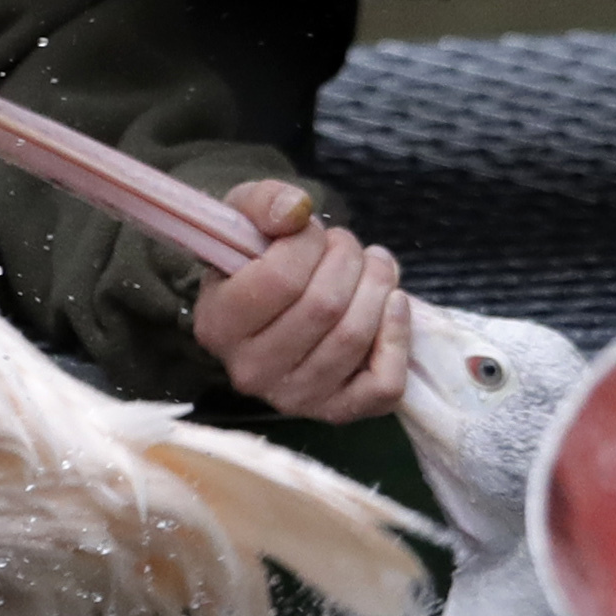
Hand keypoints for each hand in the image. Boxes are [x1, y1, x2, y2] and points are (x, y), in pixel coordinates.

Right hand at [190, 180, 408, 420]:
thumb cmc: (255, 258)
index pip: (280, 279)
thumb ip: (264, 202)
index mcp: (217, 324)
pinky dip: (397, 337)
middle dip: (349, 260)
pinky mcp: (336, 412)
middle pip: (325, 307)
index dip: (309, 242)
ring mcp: (295, 398)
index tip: (312, 229)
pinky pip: (383, 384)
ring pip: (354, 338)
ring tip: (375, 264)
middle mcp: (250, 371)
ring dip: (379, 287)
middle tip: (348, 245)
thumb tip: (297, 212)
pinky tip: (394, 304)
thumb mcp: (246, 218)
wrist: (267, 304)